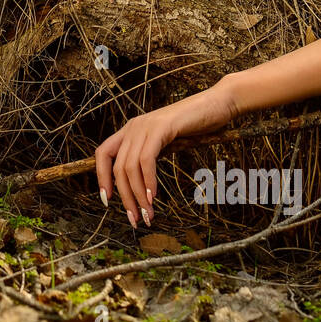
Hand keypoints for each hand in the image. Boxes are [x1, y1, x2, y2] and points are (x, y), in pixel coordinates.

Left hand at [95, 82, 240, 228]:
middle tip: (135, 219)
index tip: (109, 201)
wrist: (218, 103)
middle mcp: (133, 127)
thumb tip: (142, 184)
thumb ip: (151, 155)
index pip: (103, 154)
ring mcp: (145, 125)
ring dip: (138, 195)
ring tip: (147, 214)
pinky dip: (148, 181)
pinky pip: (147, 160)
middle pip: (117, 167)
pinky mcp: (161, 127)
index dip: (102, 178)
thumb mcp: (166, 142)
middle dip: (125, 197)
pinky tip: (154, 196)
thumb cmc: (195, 125)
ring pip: (130, 167)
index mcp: (131, 130)